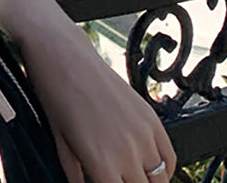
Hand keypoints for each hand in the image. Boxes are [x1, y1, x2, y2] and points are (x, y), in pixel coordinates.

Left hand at [18, 21, 176, 182]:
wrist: (65, 56)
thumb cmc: (56, 96)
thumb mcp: (59, 143)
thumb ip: (74, 175)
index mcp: (102, 163)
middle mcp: (127, 152)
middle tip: (117, 178)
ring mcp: (143, 133)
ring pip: (161, 179)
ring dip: (149, 182)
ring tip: (133, 177)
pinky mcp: (151, 117)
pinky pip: (170, 157)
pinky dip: (165, 168)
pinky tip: (151, 169)